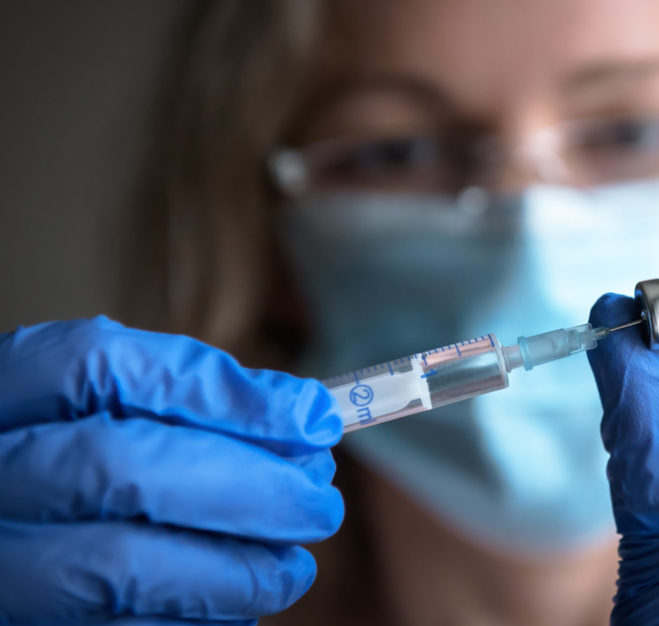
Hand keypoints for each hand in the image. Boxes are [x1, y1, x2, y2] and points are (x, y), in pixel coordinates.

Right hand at [0, 318, 343, 624]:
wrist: (10, 542)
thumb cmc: (79, 465)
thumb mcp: (109, 411)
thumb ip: (191, 403)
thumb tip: (307, 417)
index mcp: (3, 395)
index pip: (100, 365)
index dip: (219, 391)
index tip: (313, 417)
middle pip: (120, 465)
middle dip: (245, 486)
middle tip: (319, 504)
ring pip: (122, 569)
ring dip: (236, 570)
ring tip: (293, 567)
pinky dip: (200, 620)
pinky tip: (236, 604)